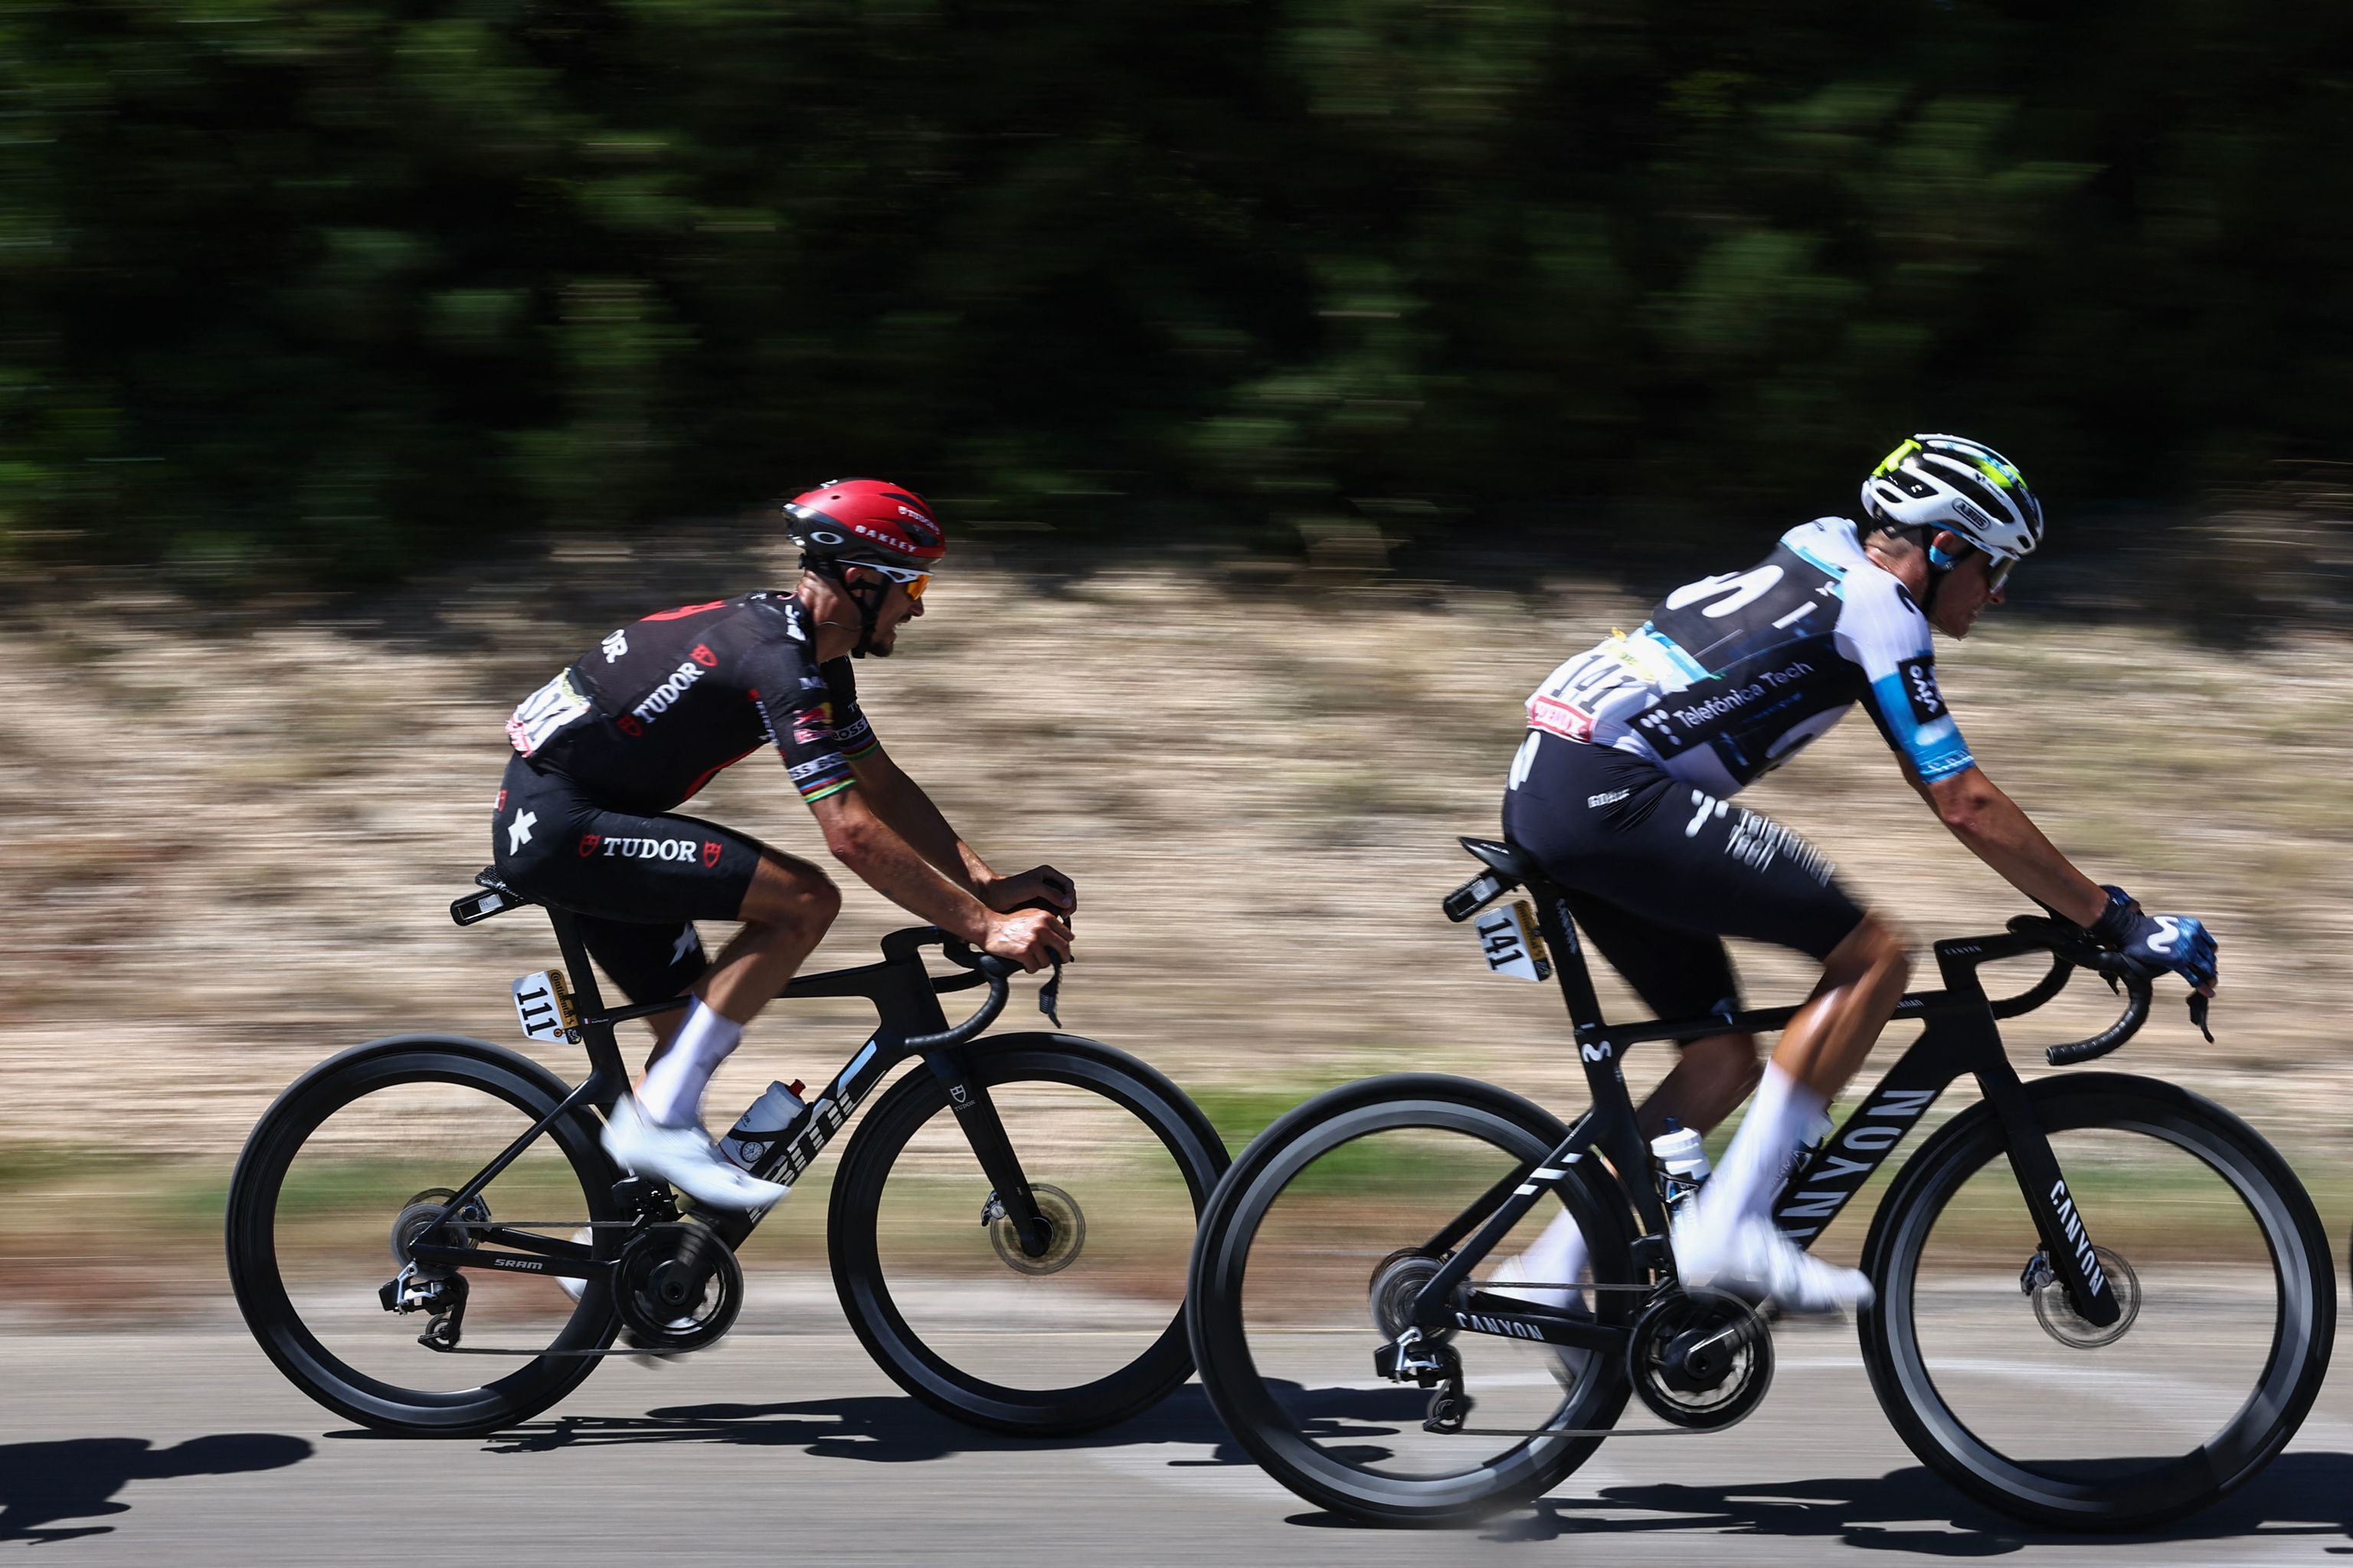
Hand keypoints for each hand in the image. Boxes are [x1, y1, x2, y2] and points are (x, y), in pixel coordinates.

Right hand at [982, 907, 1073, 972]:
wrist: (990, 927)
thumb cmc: (1009, 922)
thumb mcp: (1032, 914)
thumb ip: (1048, 923)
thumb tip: (1067, 936)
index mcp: (1046, 917)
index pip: (1067, 934)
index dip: (1066, 945)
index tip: (1063, 950)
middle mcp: (1042, 928)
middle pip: (1063, 948)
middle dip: (1062, 958)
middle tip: (1059, 961)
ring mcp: (1033, 940)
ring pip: (1047, 961)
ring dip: (1040, 963)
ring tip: (1032, 960)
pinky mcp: (1024, 952)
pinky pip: (1034, 967)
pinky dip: (1030, 968)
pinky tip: (1025, 964)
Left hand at [983, 865, 1076, 916]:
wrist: (994, 896)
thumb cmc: (1012, 888)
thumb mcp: (1034, 888)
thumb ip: (1052, 894)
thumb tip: (1068, 902)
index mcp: (1048, 874)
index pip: (1068, 885)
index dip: (1070, 896)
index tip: (1066, 908)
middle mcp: (1048, 882)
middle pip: (1067, 895)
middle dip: (1069, 905)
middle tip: (1064, 916)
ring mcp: (1044, 894)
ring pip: (1061, 904)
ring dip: (1063, 912)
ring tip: (1060, 920)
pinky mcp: (1039, 904)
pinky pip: (1052, 910)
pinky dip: (1055, 916)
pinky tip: (1053, 923)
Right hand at [2089, 885, 2217, 993]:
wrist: (2130, 930)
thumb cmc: (2144, 928)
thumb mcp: (2171, 924)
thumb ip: (2182, 933)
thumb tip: (2184, 944)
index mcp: (2194, 926)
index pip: (2210, 945)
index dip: (2209, 955)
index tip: (2205, 962)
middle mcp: (2194, 937)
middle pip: (2210, 957)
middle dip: (2210, 969)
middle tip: (2208, 977)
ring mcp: (2187, 949)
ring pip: (2206, 968)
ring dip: (2209, 978)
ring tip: (2209, 986)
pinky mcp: (2178, 961)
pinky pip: (2194, 977)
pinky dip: (2203, 987)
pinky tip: (2207, 993)